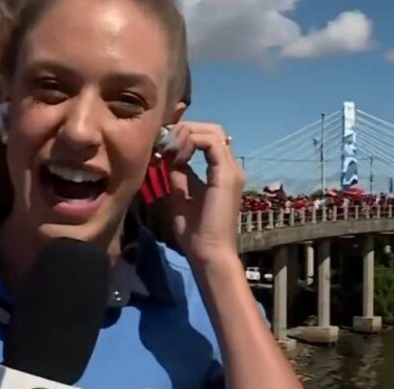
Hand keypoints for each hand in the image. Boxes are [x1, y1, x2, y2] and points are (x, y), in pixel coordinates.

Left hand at [164, 122, 243, 266]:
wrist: (209, 252)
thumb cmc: (196, 233)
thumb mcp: (180, 196)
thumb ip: (178, 175)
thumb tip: (168, 157)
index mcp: (222, 173)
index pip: (207, 139)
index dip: (184, 136)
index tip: (162, 145)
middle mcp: (230, 168)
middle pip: (212, 130)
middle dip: (185, 129)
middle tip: (163, 141)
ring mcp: (231, 170)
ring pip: (212, 132)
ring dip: (186, 134)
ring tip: (167, 148)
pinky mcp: (227, 174)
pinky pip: (210, 143)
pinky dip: (190, 142)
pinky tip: (175, 155)